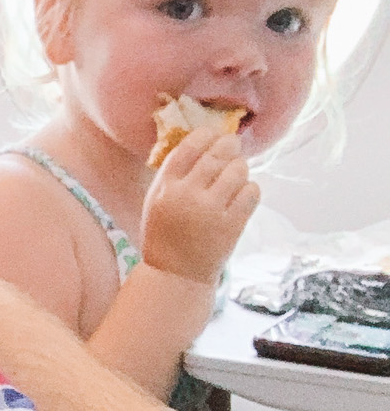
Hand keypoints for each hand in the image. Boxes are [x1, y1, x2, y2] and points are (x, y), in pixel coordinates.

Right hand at [140, 130, 258, 284]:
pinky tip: (242, 194)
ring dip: (240, 168)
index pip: (189, 146)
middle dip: (229, 146)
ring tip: (236, 175)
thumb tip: (202, 143)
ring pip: (238, 170)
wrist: (176, 276)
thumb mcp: (157, 202)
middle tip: (233, 146)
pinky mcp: (232, 224)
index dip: (206, 135)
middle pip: (217, 154)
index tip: (214, 135)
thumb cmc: (165, 236)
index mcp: (165, 187)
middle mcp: (187, 195)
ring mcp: (211, 210)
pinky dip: (250, 188)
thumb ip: (174, 175)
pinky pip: (252, 191)